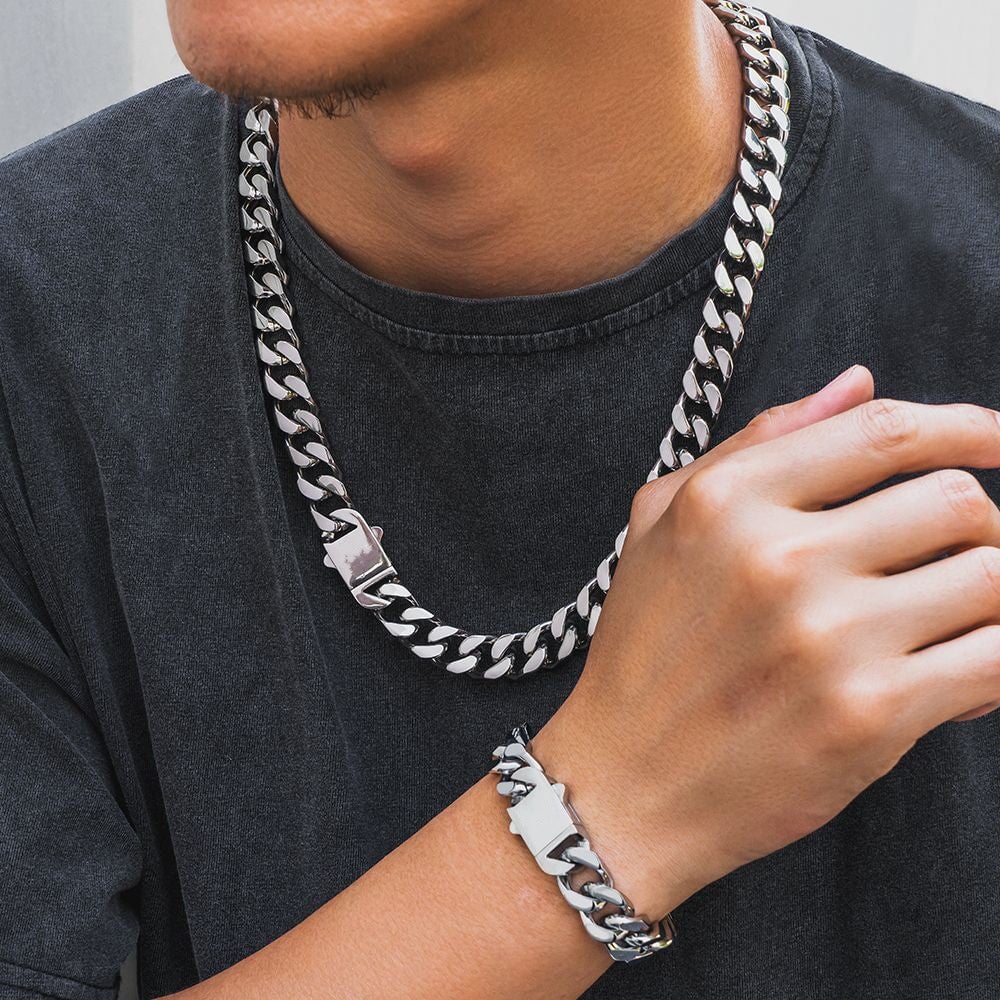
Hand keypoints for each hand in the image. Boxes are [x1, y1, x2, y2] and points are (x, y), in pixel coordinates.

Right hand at [536, 365, 999, 919]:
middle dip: (976, 525)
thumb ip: (755, 442)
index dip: (963, 426)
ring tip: (956, 614)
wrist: (623, 785)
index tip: (992, 439)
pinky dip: (999, 658)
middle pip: (955, 500)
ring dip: (989, 591)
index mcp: (726, 501)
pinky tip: (967, 670)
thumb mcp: (664, 525)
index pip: (883, 431)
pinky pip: (996, 658)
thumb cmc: (644, 651)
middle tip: (954, 555)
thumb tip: (853, 381)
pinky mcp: (870, 715)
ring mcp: (827, 636)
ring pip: (990, 574)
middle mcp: (778, 557)